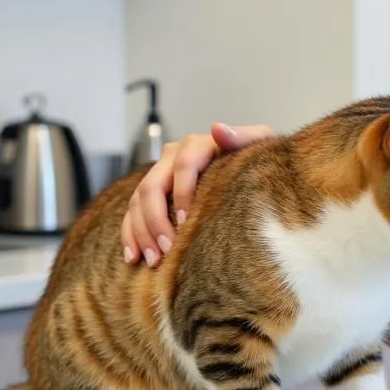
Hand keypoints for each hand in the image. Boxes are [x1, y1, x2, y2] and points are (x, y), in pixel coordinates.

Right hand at [120, 122, 273, 266]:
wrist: (249, 169)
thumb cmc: (256, 158)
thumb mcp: (259, 142)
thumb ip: (245, 136)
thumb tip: (218, 129)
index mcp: (197, 145)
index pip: (183, 165)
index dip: (181, 193)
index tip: (184, 222)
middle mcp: (173, 156)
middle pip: (152, 186)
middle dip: (156, 220)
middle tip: (168, 248)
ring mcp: (160, 174)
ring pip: (137, 201)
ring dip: (142, 232)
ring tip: (154, 260)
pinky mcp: (152, 193)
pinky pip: (132, 213)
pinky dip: (130, 235)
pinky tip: (135, 257)